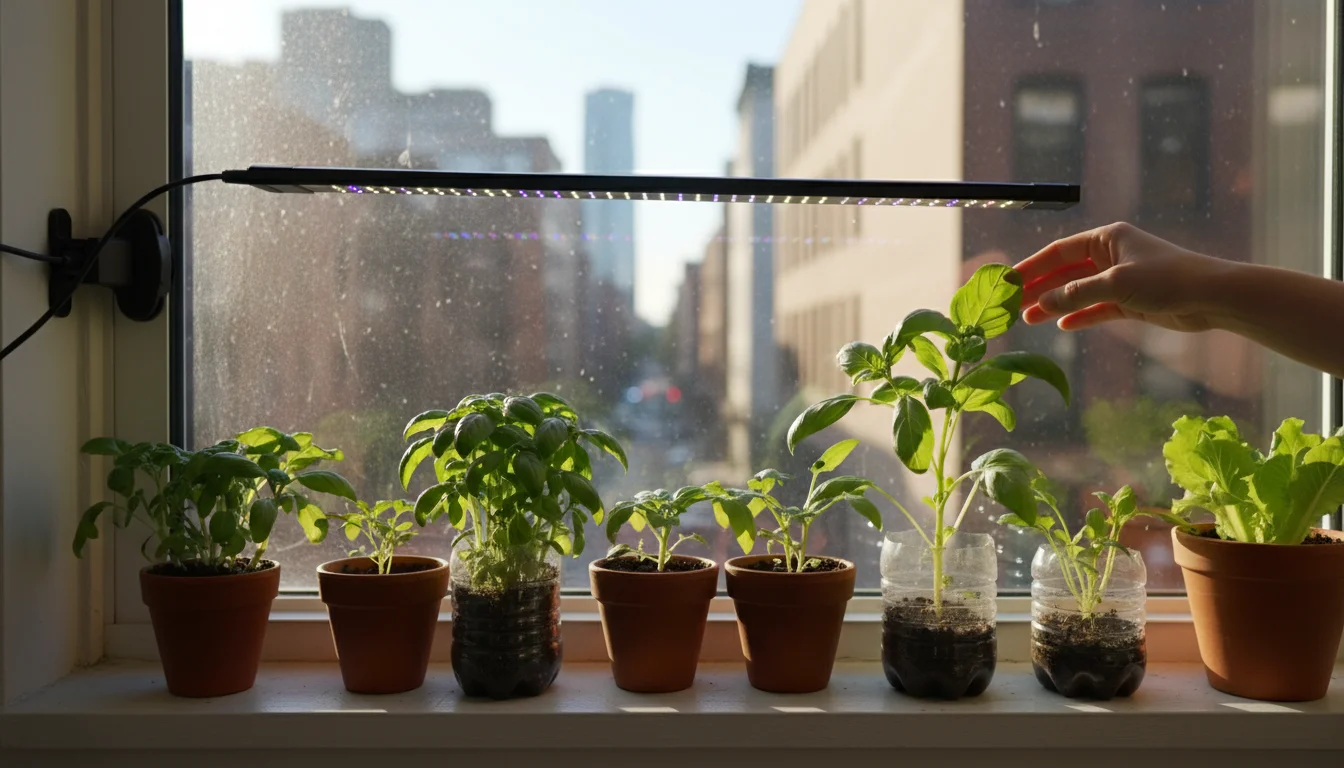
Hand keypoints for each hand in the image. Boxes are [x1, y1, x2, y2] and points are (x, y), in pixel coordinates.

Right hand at [1015, 223, 1229, 332]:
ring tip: (1028, 319)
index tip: (1007, 281)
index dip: (1031, 267)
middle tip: (1011, 304)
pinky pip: (1096, 308)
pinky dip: (1080, 316)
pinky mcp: (1131, 300)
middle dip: (1039, 288)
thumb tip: (1042, 302)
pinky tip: (1062, 325)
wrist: (1212, 296)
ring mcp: (1120, 279)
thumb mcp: (1116, 283)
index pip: (1058, 252)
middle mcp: (1111, 256)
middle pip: (1065, 272)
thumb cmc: (1167, 279)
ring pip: (1078, 292)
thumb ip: (1076, 293)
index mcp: (1107, 239)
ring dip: (1054, 304)